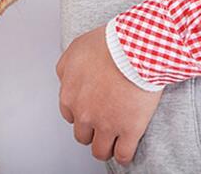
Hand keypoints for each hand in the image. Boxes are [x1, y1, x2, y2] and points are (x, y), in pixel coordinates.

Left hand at [56, 25, 162, 164]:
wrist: (135, 48)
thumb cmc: (109, 44)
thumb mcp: (75, 49)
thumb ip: (65, 68)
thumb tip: (65, 80)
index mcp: (70, 95)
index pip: (70, 116)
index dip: (82, 114)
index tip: (91, 111)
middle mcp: (84, 113)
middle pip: (83, 135)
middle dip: (92, 130)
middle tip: (103, 124)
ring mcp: (106, 124)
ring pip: (100, 150)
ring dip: (106, 147)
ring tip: (114, 143)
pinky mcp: (129, 130)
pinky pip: (124, 155)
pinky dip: (124, 156)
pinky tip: (126, 152)